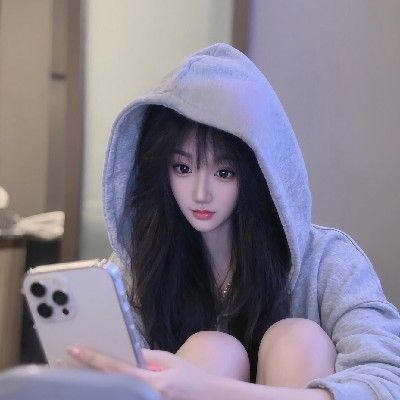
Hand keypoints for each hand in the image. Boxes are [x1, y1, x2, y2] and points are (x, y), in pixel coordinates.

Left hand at [67, 346, 216, 399]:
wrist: (208, 398)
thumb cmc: (191, 377)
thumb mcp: (170, 360)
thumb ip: (147, 356)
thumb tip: (127, 351)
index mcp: (152, 381)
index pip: (116, 369)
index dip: (93, 358)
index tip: (74, 349)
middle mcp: (146, 397)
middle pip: (107, 385)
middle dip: (84, 372)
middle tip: (63, 362)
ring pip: (112, 394)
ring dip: (92, 383)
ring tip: (73, 373)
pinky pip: (123, 396)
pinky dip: (109, 390)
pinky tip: (97, 383)